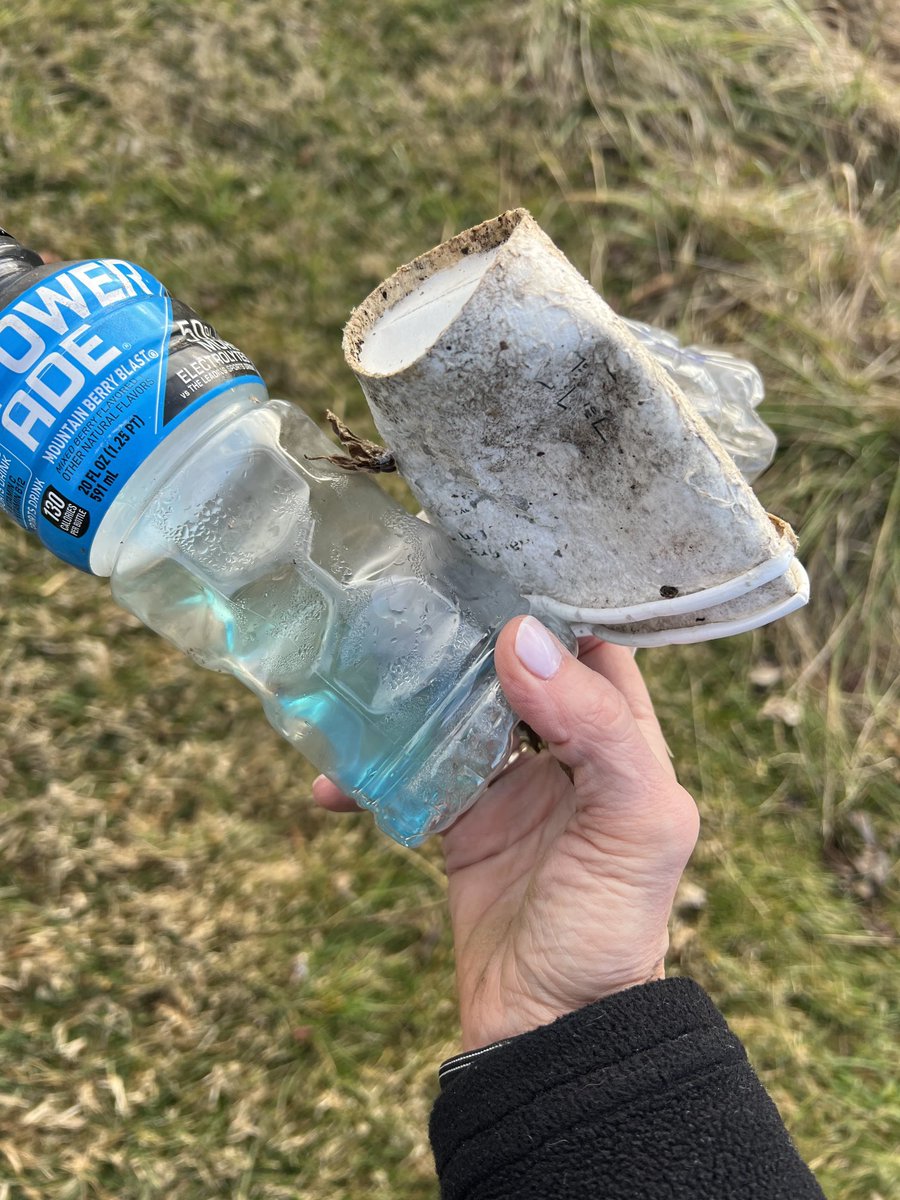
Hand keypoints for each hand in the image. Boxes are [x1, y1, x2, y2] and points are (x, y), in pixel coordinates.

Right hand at [313, 615, 698, 1050]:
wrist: (547, 1033)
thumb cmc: (609, 930)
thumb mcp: (633, 824)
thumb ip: (597, 727)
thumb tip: (520, 637)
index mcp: (626, 741)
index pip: (595, 648)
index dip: (555, 605)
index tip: (495, 562)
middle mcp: (570, 753)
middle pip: (515, 670)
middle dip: (468, 638)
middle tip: (409, 599)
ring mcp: (511, 786)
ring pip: (456, 715)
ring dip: (410, 699)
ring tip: (360, 677)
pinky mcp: (462, 823)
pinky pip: (412, 777)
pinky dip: (370, 776)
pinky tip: (330, 784)